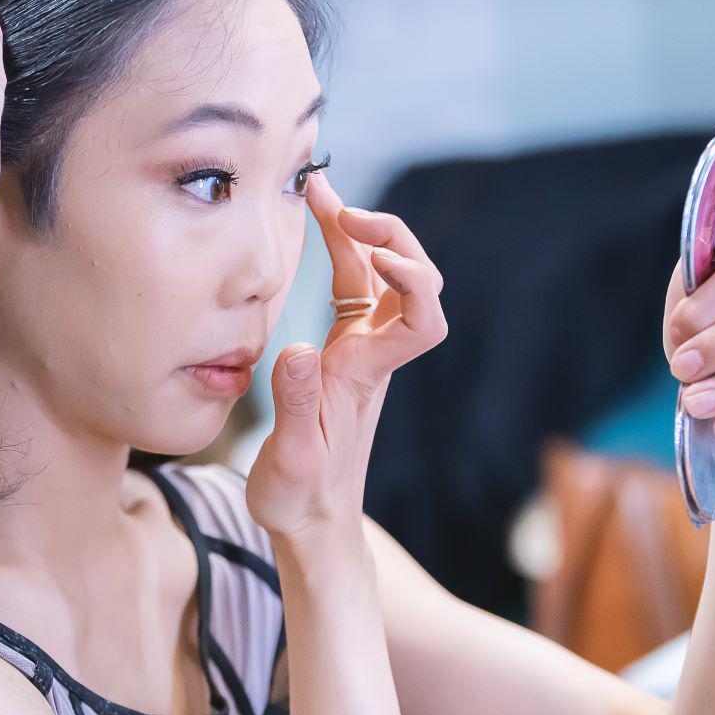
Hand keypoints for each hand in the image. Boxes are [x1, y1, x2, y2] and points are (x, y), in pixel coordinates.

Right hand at [246, 176, 447, 545]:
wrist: (311, 519)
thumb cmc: (300, 496)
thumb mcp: (290, 458)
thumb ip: (294, 403)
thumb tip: (298, 350)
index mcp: (366, 375)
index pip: (424, 319)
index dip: (412, 280)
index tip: (372, 255)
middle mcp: (373, 354)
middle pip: (412, 278)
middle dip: (385, 233)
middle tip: (332, 204)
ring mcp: (361, 348)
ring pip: (381, 274)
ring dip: (361, 231)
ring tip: (318, 195)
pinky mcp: (343, 349)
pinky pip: (353, 285)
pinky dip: (340, 249)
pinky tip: (317, 227)